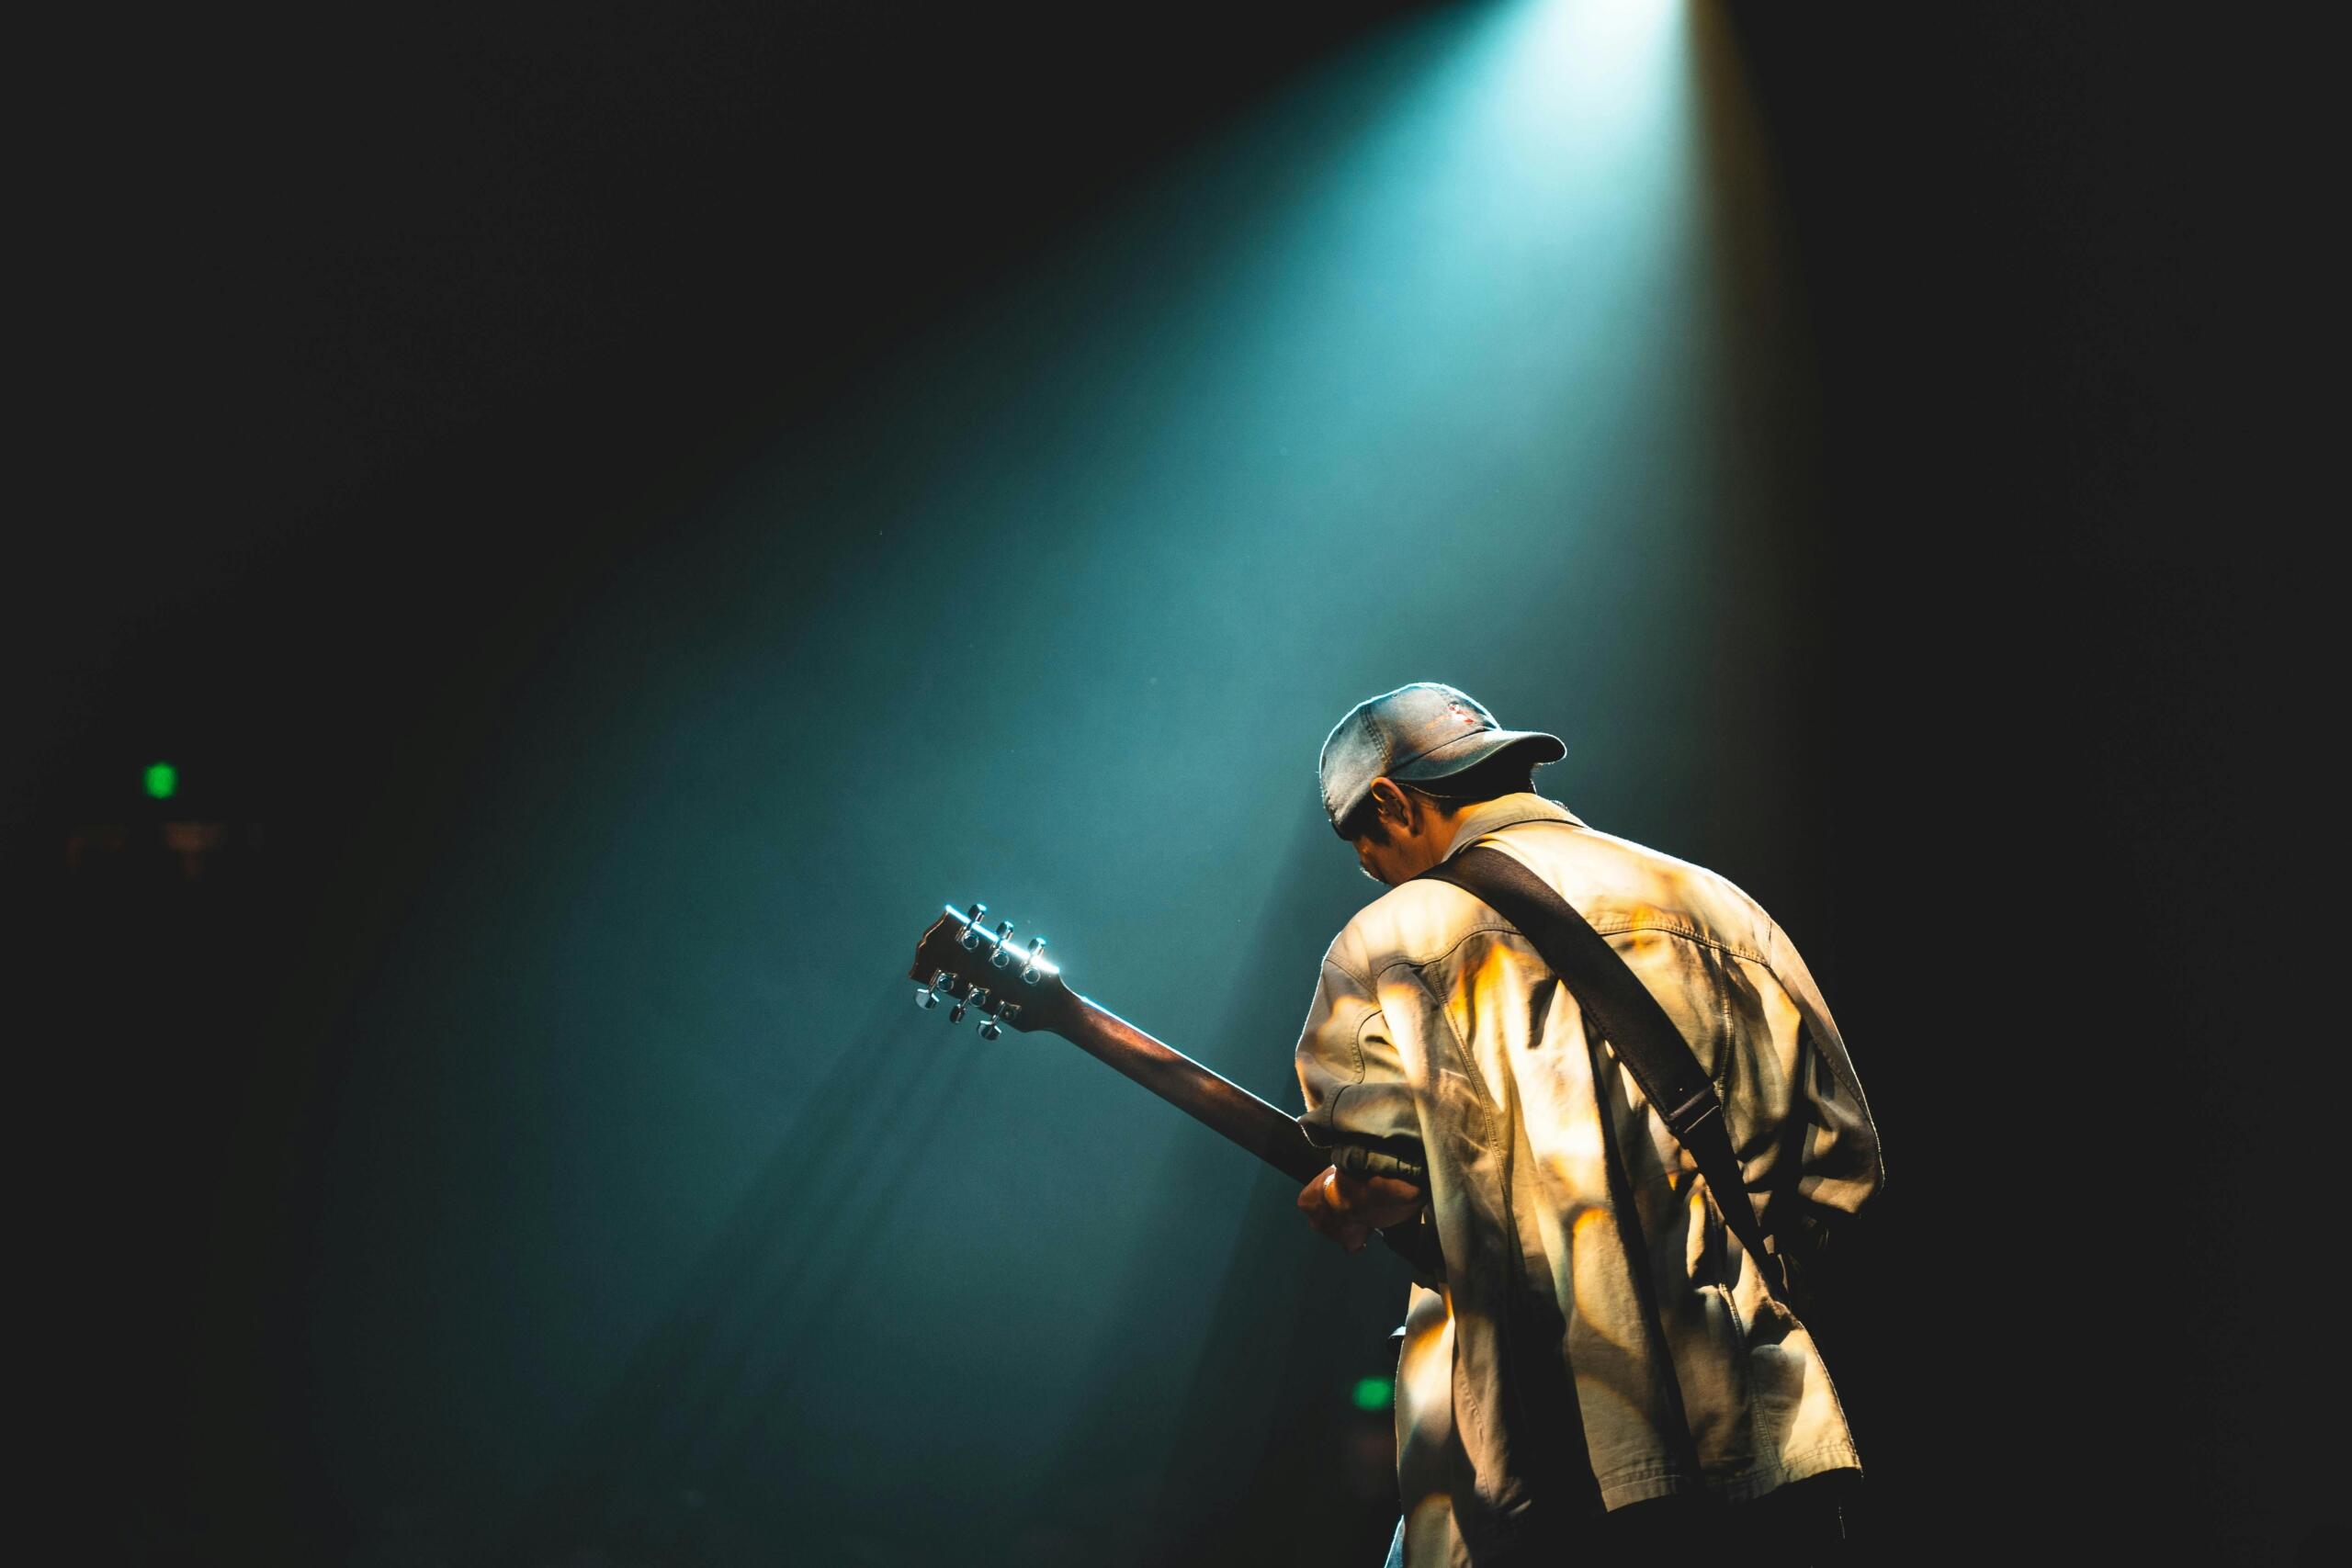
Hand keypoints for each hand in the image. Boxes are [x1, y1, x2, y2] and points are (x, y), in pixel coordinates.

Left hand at [1296, 1164, 1425, 1253]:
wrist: (1361, 1195)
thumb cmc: (1346, 1178)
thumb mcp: (1334, 1170)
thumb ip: (1333, 1178)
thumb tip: (1339, 1171)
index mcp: (1306, 1202)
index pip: (1313, 1201)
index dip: (1326, 1196)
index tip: (1337, 1191)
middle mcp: (1315, 1221)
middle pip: (1323, 1219)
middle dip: (1334, 1214)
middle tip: (1350, 1203)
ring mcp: (1331, 1235)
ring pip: (1338, 1231)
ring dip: (1348, 1224)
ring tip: (1363, 1212)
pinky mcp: (1349, 1243)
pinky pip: (1353, 1244)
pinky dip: (1359, 1240)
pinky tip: (1368, 1229)